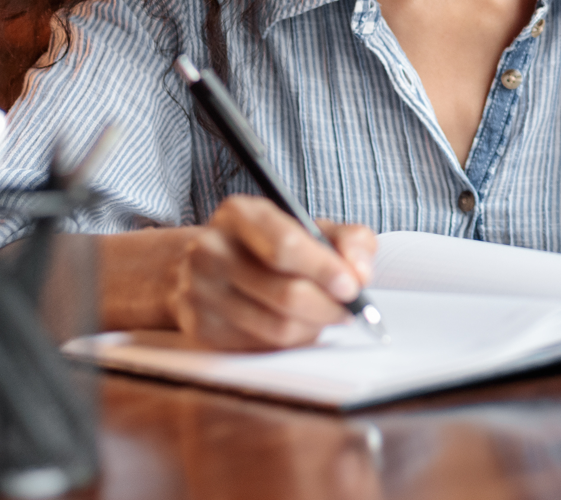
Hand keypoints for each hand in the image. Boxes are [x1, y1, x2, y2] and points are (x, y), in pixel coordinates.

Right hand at [168, 195, 376, 349]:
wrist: (209, 266)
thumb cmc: (270, 246)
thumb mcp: (310, 227)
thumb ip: (348, 239)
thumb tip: (360, 273)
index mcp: (238, 214)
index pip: (284, 247)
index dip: (324, 270)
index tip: (352, 286)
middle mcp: (211, 250)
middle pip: (284, 293)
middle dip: (328, 306)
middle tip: (350, 310)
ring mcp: (200, 291)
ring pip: (277, 326)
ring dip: (314, 326)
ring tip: (326, 315)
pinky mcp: (201, 327)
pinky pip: (262, 346)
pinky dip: (291, 341)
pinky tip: (298, 325)